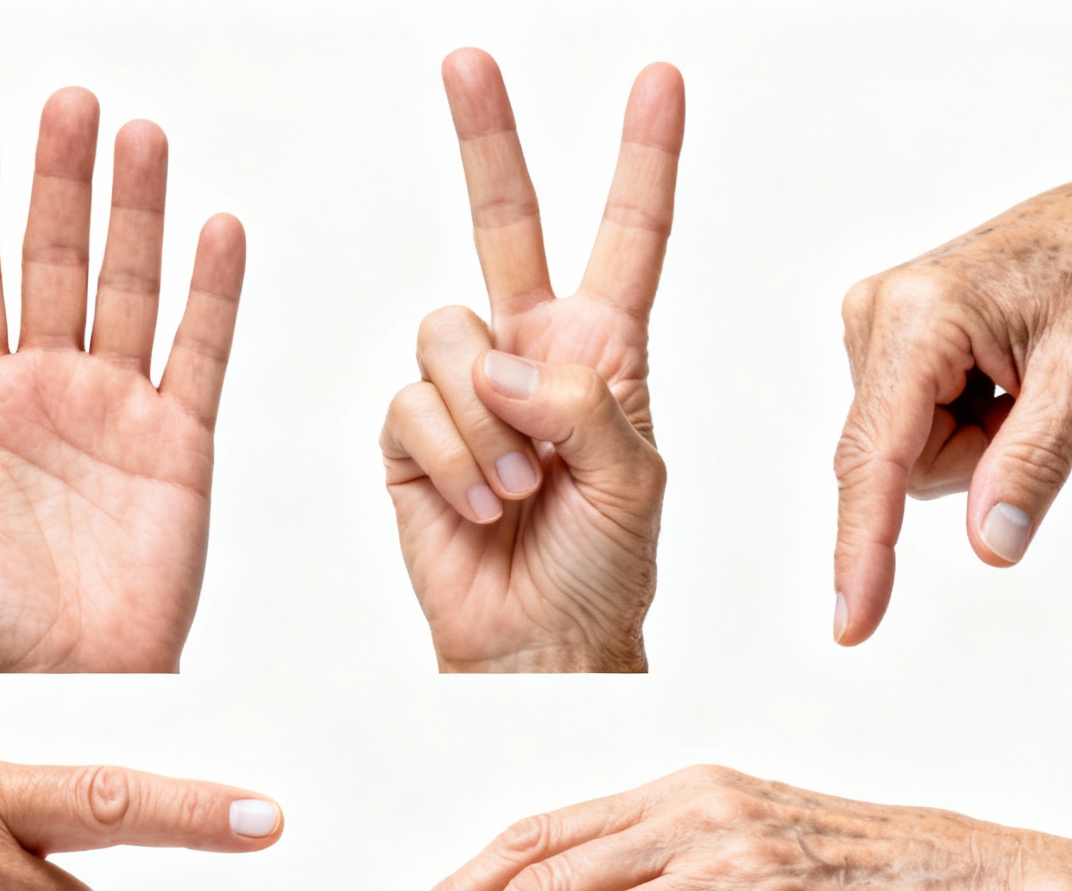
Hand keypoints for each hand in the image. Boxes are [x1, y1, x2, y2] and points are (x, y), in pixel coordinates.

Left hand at [0, 88, 245, 672]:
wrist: (70, 688)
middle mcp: (46, 392)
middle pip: (54, 262)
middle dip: (61, 183)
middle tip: (69, 106)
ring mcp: (117, 411)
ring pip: (129, 288)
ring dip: (137, 213)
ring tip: (141, 139)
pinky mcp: (180, 443)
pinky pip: (198, 352)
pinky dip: (211, 293)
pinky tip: (216, 231)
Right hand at [379, 50, 680, 671]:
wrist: (537, 647)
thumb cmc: (603, 570)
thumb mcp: (636, 478)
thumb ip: (586, 402)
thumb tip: (501, 361)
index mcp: (604, 354)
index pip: (628, 237)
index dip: (643, 159)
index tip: (660, 80)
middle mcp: (528, 355)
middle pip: (505, 225)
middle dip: (487, 142)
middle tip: (467, 62)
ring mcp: (464, 393)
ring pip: (449, 334)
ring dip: (489, 419)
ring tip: (521, 488)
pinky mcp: (411, 435)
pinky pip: (414, 403)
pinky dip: (455, 458)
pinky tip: (480, 504)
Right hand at [831, 169, 1071, 644]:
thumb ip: (1032, 466)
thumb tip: (989, 548)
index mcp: (921, 316)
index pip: (877, 456)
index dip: (863, 547)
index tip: (853, 624)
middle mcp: (875, 315)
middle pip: (897, 463)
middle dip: (972, 459)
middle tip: (1035, 402)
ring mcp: (870, 325)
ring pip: (903, 455)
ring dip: (970, 442)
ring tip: (1018, 381)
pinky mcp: (878, 339)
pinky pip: (906, 431)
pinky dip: (960, 423)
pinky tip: (993, 376)